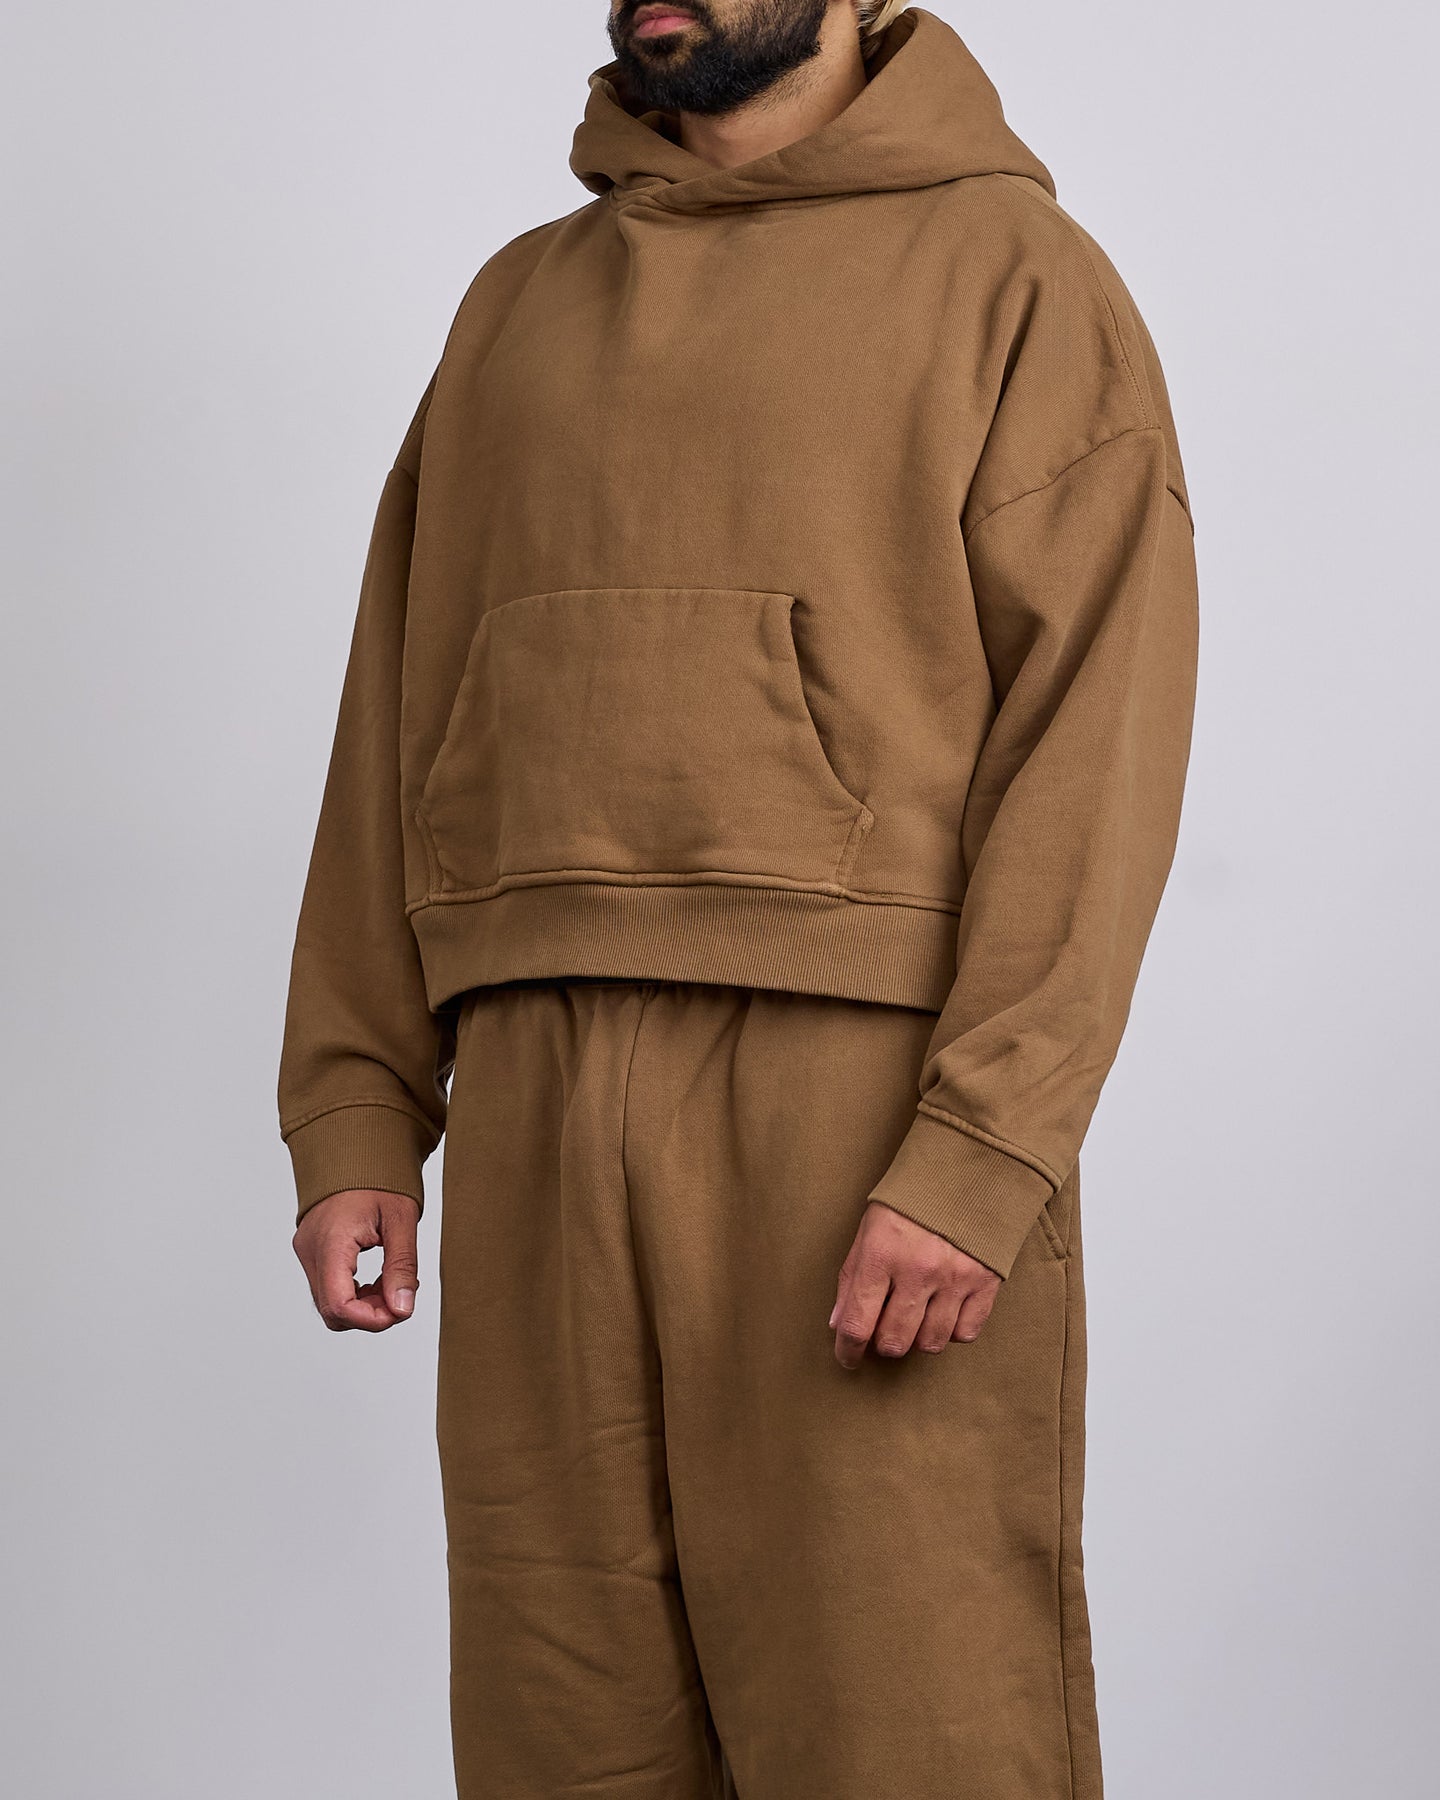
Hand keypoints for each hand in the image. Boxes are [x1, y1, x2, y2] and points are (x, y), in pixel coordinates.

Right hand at [292, 1189, 420, 1331]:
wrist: (354, 1146)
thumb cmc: (378, 1176)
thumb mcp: (401, 1219)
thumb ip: (402, 1266)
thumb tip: (402, 1310)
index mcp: (331, 1241)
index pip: (340, 1305)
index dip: (372, 1320)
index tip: (400, 1312)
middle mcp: (310, 1250)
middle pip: (332, 1311)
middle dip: (370, 1315)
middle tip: (401, 1297)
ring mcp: (306, 1250)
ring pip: (329, 1302)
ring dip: (362, 1305)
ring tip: (392, 1282)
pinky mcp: (310, 1250)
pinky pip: (327, 1286)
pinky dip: (352, 1292)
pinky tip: (377, 1278)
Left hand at [829, 1201, 1000, 1369]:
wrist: (966, 1172)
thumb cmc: (909, 1203)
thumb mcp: (869, 1230)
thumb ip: (852, 1279)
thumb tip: (838, 1324)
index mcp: (881, 1253)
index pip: (857, 1323)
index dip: (847, 1350)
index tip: (847, 1357)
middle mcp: (918, 1269)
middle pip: (894, 1341)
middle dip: (883, 1343)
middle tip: (884, 1329)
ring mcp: (955, 1278)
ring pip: (930, 1344)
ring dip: (917, 1338)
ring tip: (915, 1317)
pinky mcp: (985, 1282)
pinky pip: (965, 1333)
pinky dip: (952, 1331)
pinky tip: (944, 1313)